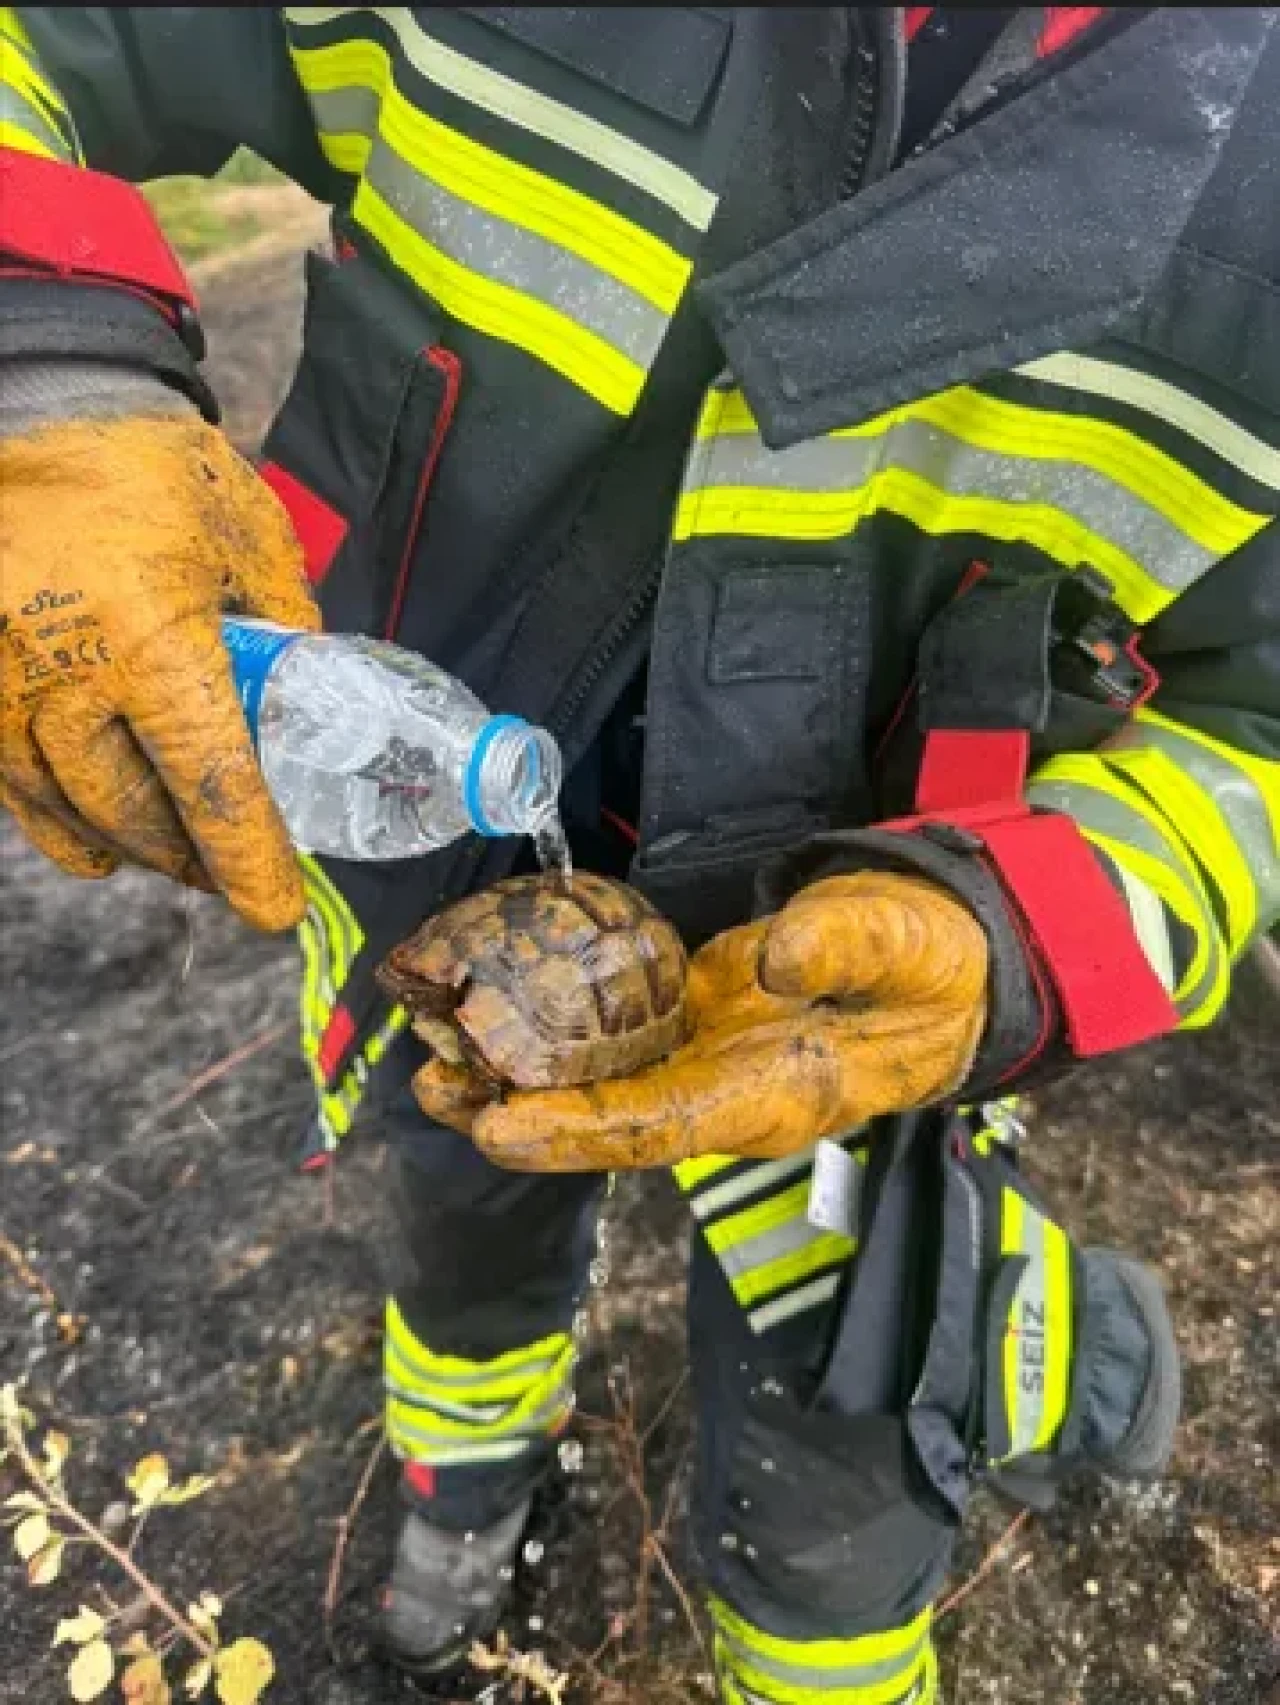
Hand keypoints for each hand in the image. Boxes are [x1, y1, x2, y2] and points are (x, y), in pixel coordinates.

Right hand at [0, 414, 319, 928]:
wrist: (30, 406)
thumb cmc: (149, 465)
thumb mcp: (247, 533)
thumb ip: (283, 620)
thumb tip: (316, 691)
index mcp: (150, 636)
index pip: (208, 780)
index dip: (246, 856)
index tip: (276, 907)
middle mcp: (65, 674)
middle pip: (134, 811)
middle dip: (192, 859)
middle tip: (234, 877)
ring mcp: (0, 684)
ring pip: (69, 809)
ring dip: (132, 848)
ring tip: (179, 860)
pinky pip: (13, 784)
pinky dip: (60, 824)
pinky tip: (97, 845)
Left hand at [413, 871, 989, 1169]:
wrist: (946, 968)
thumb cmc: (931, 964)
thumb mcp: (907, 944)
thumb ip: (844, 946)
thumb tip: (771, 956)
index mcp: (774, 1094)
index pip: (661, 1124)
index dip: (576, 1130)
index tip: (498, 1126)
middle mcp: (724, 1090)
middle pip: (607, 1118)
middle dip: (519, 1112)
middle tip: (430, 1088)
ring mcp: (704, 1059)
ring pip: (598, 1084)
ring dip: (518, 1078)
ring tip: (433, 1063)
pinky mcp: (693, 1019)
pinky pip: (612, 1040)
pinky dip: (550, 1034)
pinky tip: (497, 1017)